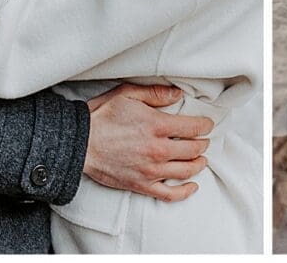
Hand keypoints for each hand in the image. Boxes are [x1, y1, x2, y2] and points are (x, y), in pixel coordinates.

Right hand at [84, 83, 213, 201]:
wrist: (80, 144)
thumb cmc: (102, 116)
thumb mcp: (128, 94)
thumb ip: (156, 93)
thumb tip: (178, 94)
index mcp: (157, 125)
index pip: (194, 127)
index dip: (205, 125)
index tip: (207, 124)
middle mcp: (158, 149)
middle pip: (194, 149)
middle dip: (203, 144)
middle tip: (204, 140)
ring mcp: (151, 170)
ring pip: (187, 170)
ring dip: (199, 164)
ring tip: (201, 159)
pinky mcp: (141, 185)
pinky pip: (170, 194)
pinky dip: (185, 191)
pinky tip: (193, 186)